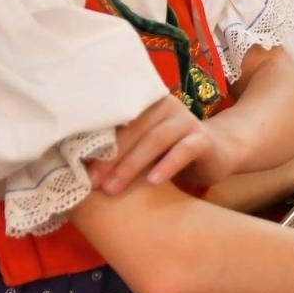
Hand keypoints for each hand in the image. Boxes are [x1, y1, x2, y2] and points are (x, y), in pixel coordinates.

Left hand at [89, 93, 236, 193]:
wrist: (218, 151)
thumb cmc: (169, 151)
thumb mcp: (143, 145)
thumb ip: (120, 146)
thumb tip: (75, 165)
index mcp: (145, 104)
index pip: (117, 118)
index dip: (96, 140)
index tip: (75, 165)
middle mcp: (165, 106)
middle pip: (133, 129)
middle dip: (110, 157)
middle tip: (92, 182)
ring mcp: (186, 120)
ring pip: (156, 139)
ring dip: (132, 164)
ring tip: (113, 188)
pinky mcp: (203, 139)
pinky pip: (184, 150)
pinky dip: (167, 165)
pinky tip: (153, 182)